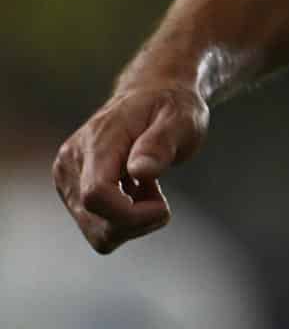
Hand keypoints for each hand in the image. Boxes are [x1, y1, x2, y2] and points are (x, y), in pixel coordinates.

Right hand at [52, 83, 205, 251]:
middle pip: (98, 226)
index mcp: (96, 144)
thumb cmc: (171, 106)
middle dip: (138, 222)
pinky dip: (125, 219)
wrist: (152, 94)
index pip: (97, 196)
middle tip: (159, 194)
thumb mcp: (181, 119)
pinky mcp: (73, 191)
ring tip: (147, 189)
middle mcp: (70, 165)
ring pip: (99, 234)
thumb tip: (140, 171)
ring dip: (132, 221)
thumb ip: (161, 144)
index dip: (133, 214)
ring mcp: (68, 180)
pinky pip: (100, 228)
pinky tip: (137, 192)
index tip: (163, 205)